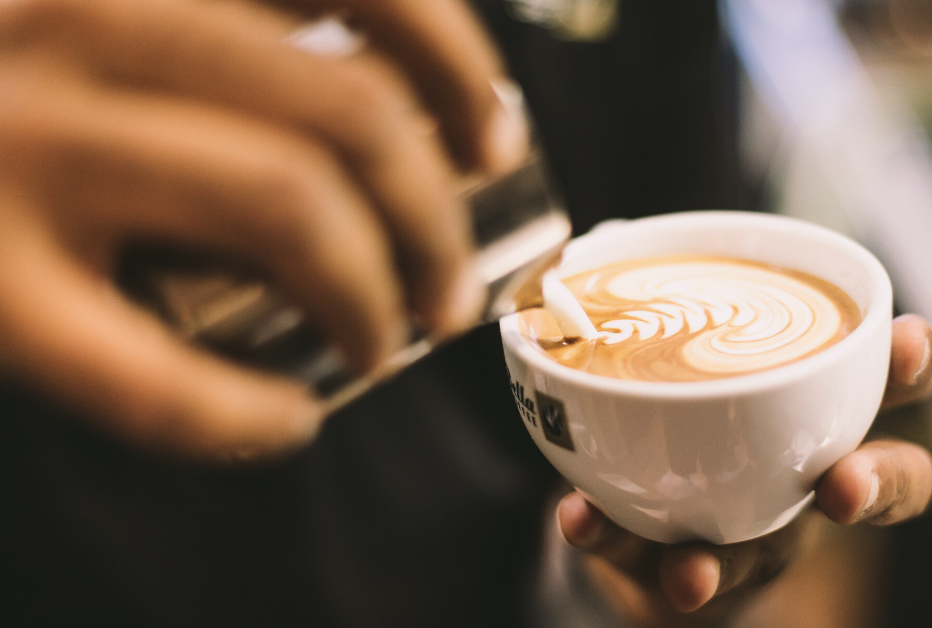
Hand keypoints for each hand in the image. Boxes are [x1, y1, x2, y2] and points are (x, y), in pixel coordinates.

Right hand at [0, 0, 524, 459]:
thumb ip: (211, 26)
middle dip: (436, 216)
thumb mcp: (94, 11)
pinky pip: (141, 371)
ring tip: (390, 336)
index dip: (456, 60)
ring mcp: (14, 140)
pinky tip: (282, 425)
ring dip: (375, 292)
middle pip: (348, 110)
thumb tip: (385, 96)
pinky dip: (237, 414)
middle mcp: (71, 16)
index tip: (491, 134)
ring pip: (285, 204)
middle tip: (450, 280)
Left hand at [556, 314, 931, 625]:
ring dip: (722, 564)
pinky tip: (580, 519)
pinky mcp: (685, 578)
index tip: (908, 337)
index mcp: (825, 413)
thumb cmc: (693, 421)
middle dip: (874, 484)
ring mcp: (754, 541)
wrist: (650, 530)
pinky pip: (650, 567)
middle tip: (843, 485)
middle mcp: (807, 481)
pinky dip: (612, 540)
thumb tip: (605, 235)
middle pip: (879, 487)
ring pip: (759, 560)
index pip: (892, 386)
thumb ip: (664, 303)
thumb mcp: (693, 355)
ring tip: (691, 569)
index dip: (913, 365)